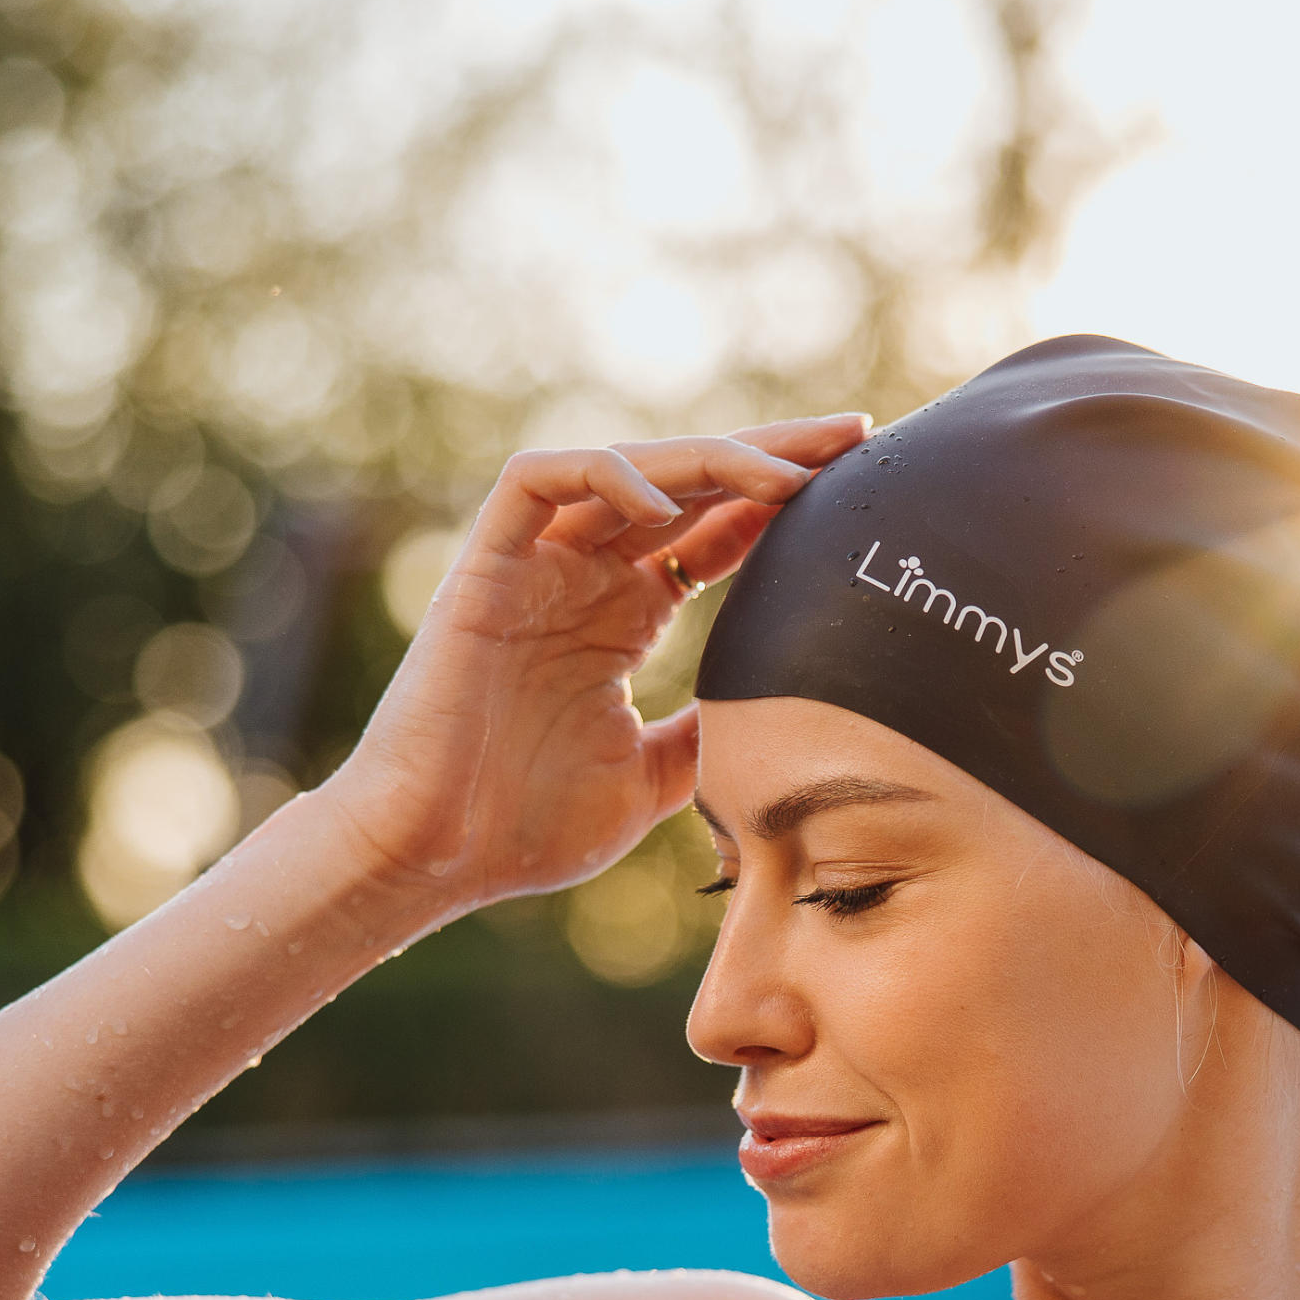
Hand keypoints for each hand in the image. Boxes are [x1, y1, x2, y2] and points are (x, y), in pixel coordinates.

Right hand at [327, 416, 869, 913]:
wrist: (436, 860)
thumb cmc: (529, 829)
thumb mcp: (656, 777)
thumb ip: (711, 730)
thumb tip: (791, 710)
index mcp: (625, 620)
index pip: (716, 534)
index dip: (783, 507)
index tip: (862, 491)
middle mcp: (584, 579)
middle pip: (688, 486)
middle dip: (772, 455)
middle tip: (855, 439)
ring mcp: (534, 568)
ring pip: (626, 469)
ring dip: (709, 458)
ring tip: (786, 475)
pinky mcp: (483, 569)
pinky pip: (535, 481)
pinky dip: (599, 472)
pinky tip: (665, 500)